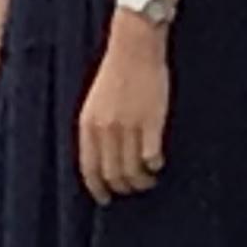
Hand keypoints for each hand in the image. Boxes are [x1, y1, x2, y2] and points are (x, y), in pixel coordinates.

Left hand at [75, 32, 168, 203]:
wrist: (134, 47)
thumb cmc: (115, 73)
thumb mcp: (94, 103)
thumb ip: (95, 130)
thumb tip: (101, 159)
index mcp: (88, 126)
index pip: (89, 169)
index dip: (98, 188)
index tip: (105, 199)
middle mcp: (106, 130)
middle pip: (113, 175)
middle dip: (123, 188)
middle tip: (132, 189)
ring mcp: (129, 127)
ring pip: (133, 171)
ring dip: (141, 181)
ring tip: (148, 180)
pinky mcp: (152, 122)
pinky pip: (152, 157)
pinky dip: (155, 166)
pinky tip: (158, 164)